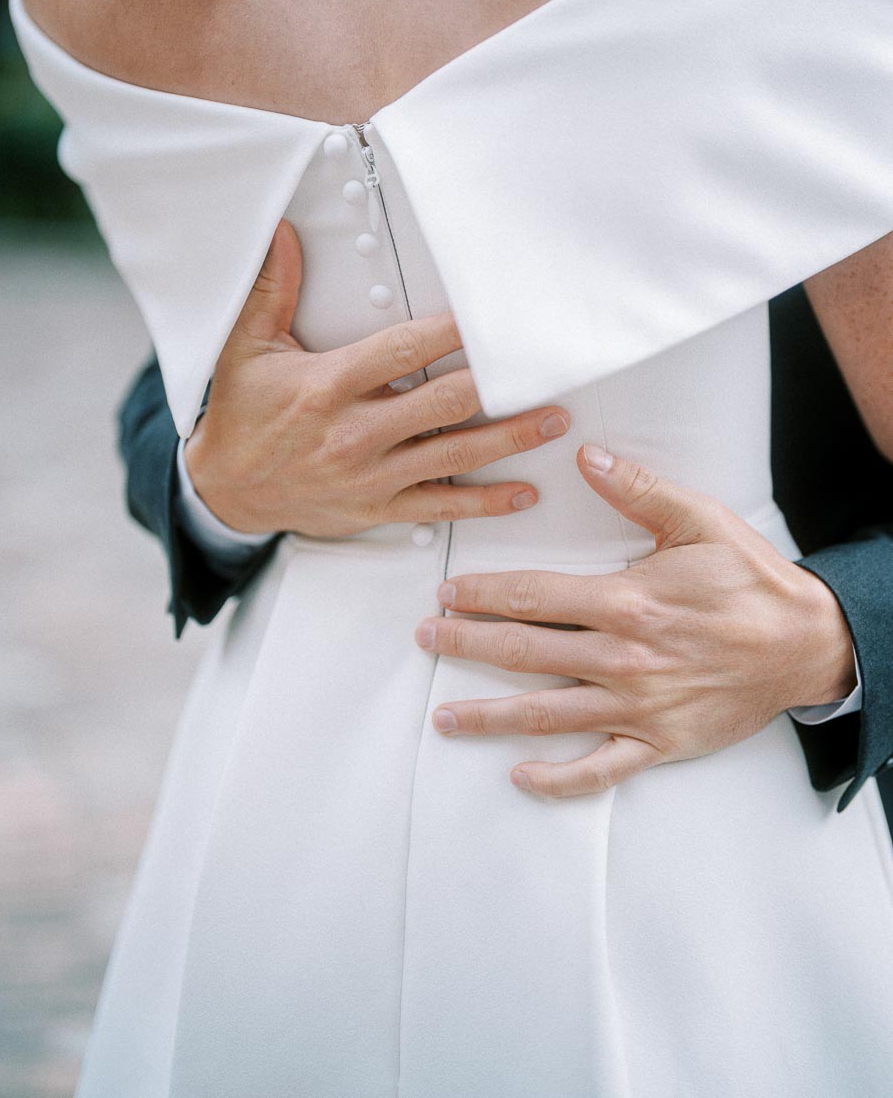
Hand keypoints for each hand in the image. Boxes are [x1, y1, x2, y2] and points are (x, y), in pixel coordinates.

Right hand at [184, 220, 570, 535]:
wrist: (226, 490)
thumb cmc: (243, 416)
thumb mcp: (246, 349)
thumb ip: (271, 290)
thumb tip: (283, 232)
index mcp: (329, 386)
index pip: (404, 350)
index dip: (453, 333)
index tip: (491, 317)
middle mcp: (356, 432)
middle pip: (445, 403)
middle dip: (500, 385)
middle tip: (545, 368)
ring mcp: (372, 474)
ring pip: (455, 455)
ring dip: (511, 438)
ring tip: (554, 420)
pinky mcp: (379, 508)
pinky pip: (442, 505)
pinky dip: (486, 500)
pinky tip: (523, 492)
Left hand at [415, 443, 855, 796]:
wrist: (808, 645)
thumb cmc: (751, 582)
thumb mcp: (700, 521)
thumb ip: (639, 489)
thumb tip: (587, 456)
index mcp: (626, 602)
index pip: (534, 597)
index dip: (483, 594)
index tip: (448, 592)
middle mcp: (622, 659)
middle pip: (525, 653)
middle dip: (468, 644)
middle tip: (427, 638)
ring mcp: (637, 708)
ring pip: (546, 715)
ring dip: (489, 715)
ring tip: (443, 715)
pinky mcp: (659, 744)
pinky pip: (600, 771)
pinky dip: (558, 779)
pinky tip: (520, 776)